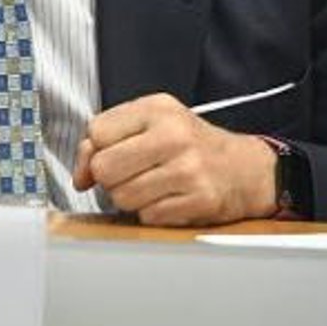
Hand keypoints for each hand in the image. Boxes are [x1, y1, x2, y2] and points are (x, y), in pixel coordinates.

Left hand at [72, 93, 277, 225]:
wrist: (246, 169)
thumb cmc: (190, 144)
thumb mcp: (150, 123)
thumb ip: (106, 140)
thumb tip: (80, 176)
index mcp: (157, 108)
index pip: (97, 131)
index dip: (95, 149)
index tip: (110, 153)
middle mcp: (173, 135)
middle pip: (104, 168)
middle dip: (109, 178)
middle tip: (128, 174)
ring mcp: (188, 169)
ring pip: (122, 197)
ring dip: (129, 199)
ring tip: (150, 187)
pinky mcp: (200, 200)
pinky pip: (147, 216)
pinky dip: (151, 213)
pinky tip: (168, 199)